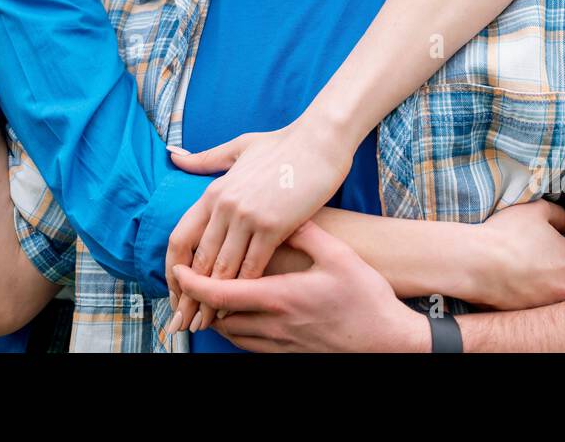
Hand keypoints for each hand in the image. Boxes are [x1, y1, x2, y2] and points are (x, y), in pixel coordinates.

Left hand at [164, 117, 352, 332]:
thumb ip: (207, 159)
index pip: (180, 238)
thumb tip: (175, 157)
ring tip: (205, 323)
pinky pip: (253, 265)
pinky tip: (240, 306)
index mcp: (214, 191)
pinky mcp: (274, 225)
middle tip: (182, 323)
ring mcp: (248, 216)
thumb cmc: (283, 144)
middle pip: (199, 261)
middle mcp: (225, 205)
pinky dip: (244, 289)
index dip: (174, 271)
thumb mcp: (240, 146)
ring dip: (213, 300)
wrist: (320, 140)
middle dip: (190, 297)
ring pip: (223, 268)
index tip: (175, 293)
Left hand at [173, 221, 427, 351]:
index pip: (220, 291)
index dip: (192, 283)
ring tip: (212, 297)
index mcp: (278, 296)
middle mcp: (273, 324)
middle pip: (219, 317)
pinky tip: (241, 318)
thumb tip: (283, 211)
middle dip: (199, 302)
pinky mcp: (289, 354)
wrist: (387, 340)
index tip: (177, 272)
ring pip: (232, 335)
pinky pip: (250, 347)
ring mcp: (280, 343)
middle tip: (190, 283)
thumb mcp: (338, 255)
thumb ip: (306, 233)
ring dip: (217, 317)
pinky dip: (237, 333)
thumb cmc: (365, 296)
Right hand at [462, 199, 564, 309]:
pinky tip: (507, 281)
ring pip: (547, 289)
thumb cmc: (506, 234)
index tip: (535, 241)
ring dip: (537, 281)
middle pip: (562, 273)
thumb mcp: (536, 210)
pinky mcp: (530, 315)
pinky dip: (523, 294)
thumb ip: (559, 214)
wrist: (475, 263)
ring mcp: (549, 304)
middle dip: (548, 265)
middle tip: (524, 254)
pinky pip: (530, 302)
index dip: (553, 243)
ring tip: (513, 268)